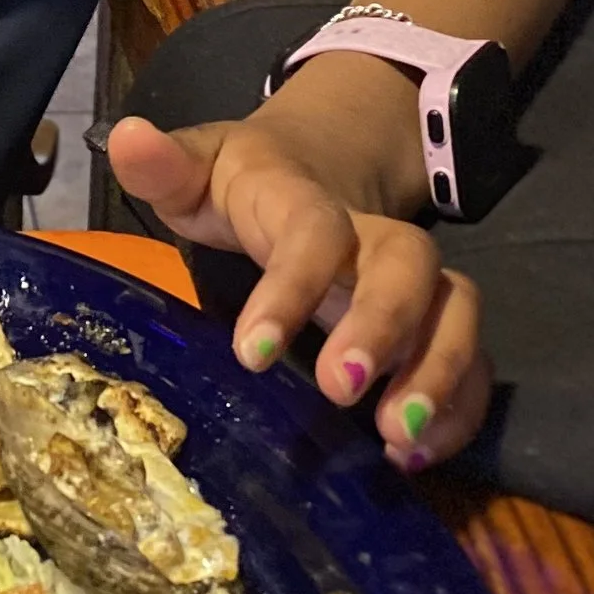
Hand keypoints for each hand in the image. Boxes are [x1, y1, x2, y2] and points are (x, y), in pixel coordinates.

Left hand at [103, 108, 487, 468]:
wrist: (321, 159)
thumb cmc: (247, 183)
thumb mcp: (201, 167)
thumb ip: (165, 166)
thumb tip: (123, 136)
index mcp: (306, 200)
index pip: (313, 231)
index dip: (291, 287)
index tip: (252, 352)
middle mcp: (372, 238)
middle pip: (408, 263)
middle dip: (384, 326)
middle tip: (339, 392)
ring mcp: (413, 279)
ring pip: (456, 307)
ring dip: (438, 372)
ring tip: (397, 441)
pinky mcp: (432, 320)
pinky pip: (469, 356)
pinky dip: (457, 407)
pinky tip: (415, 457)